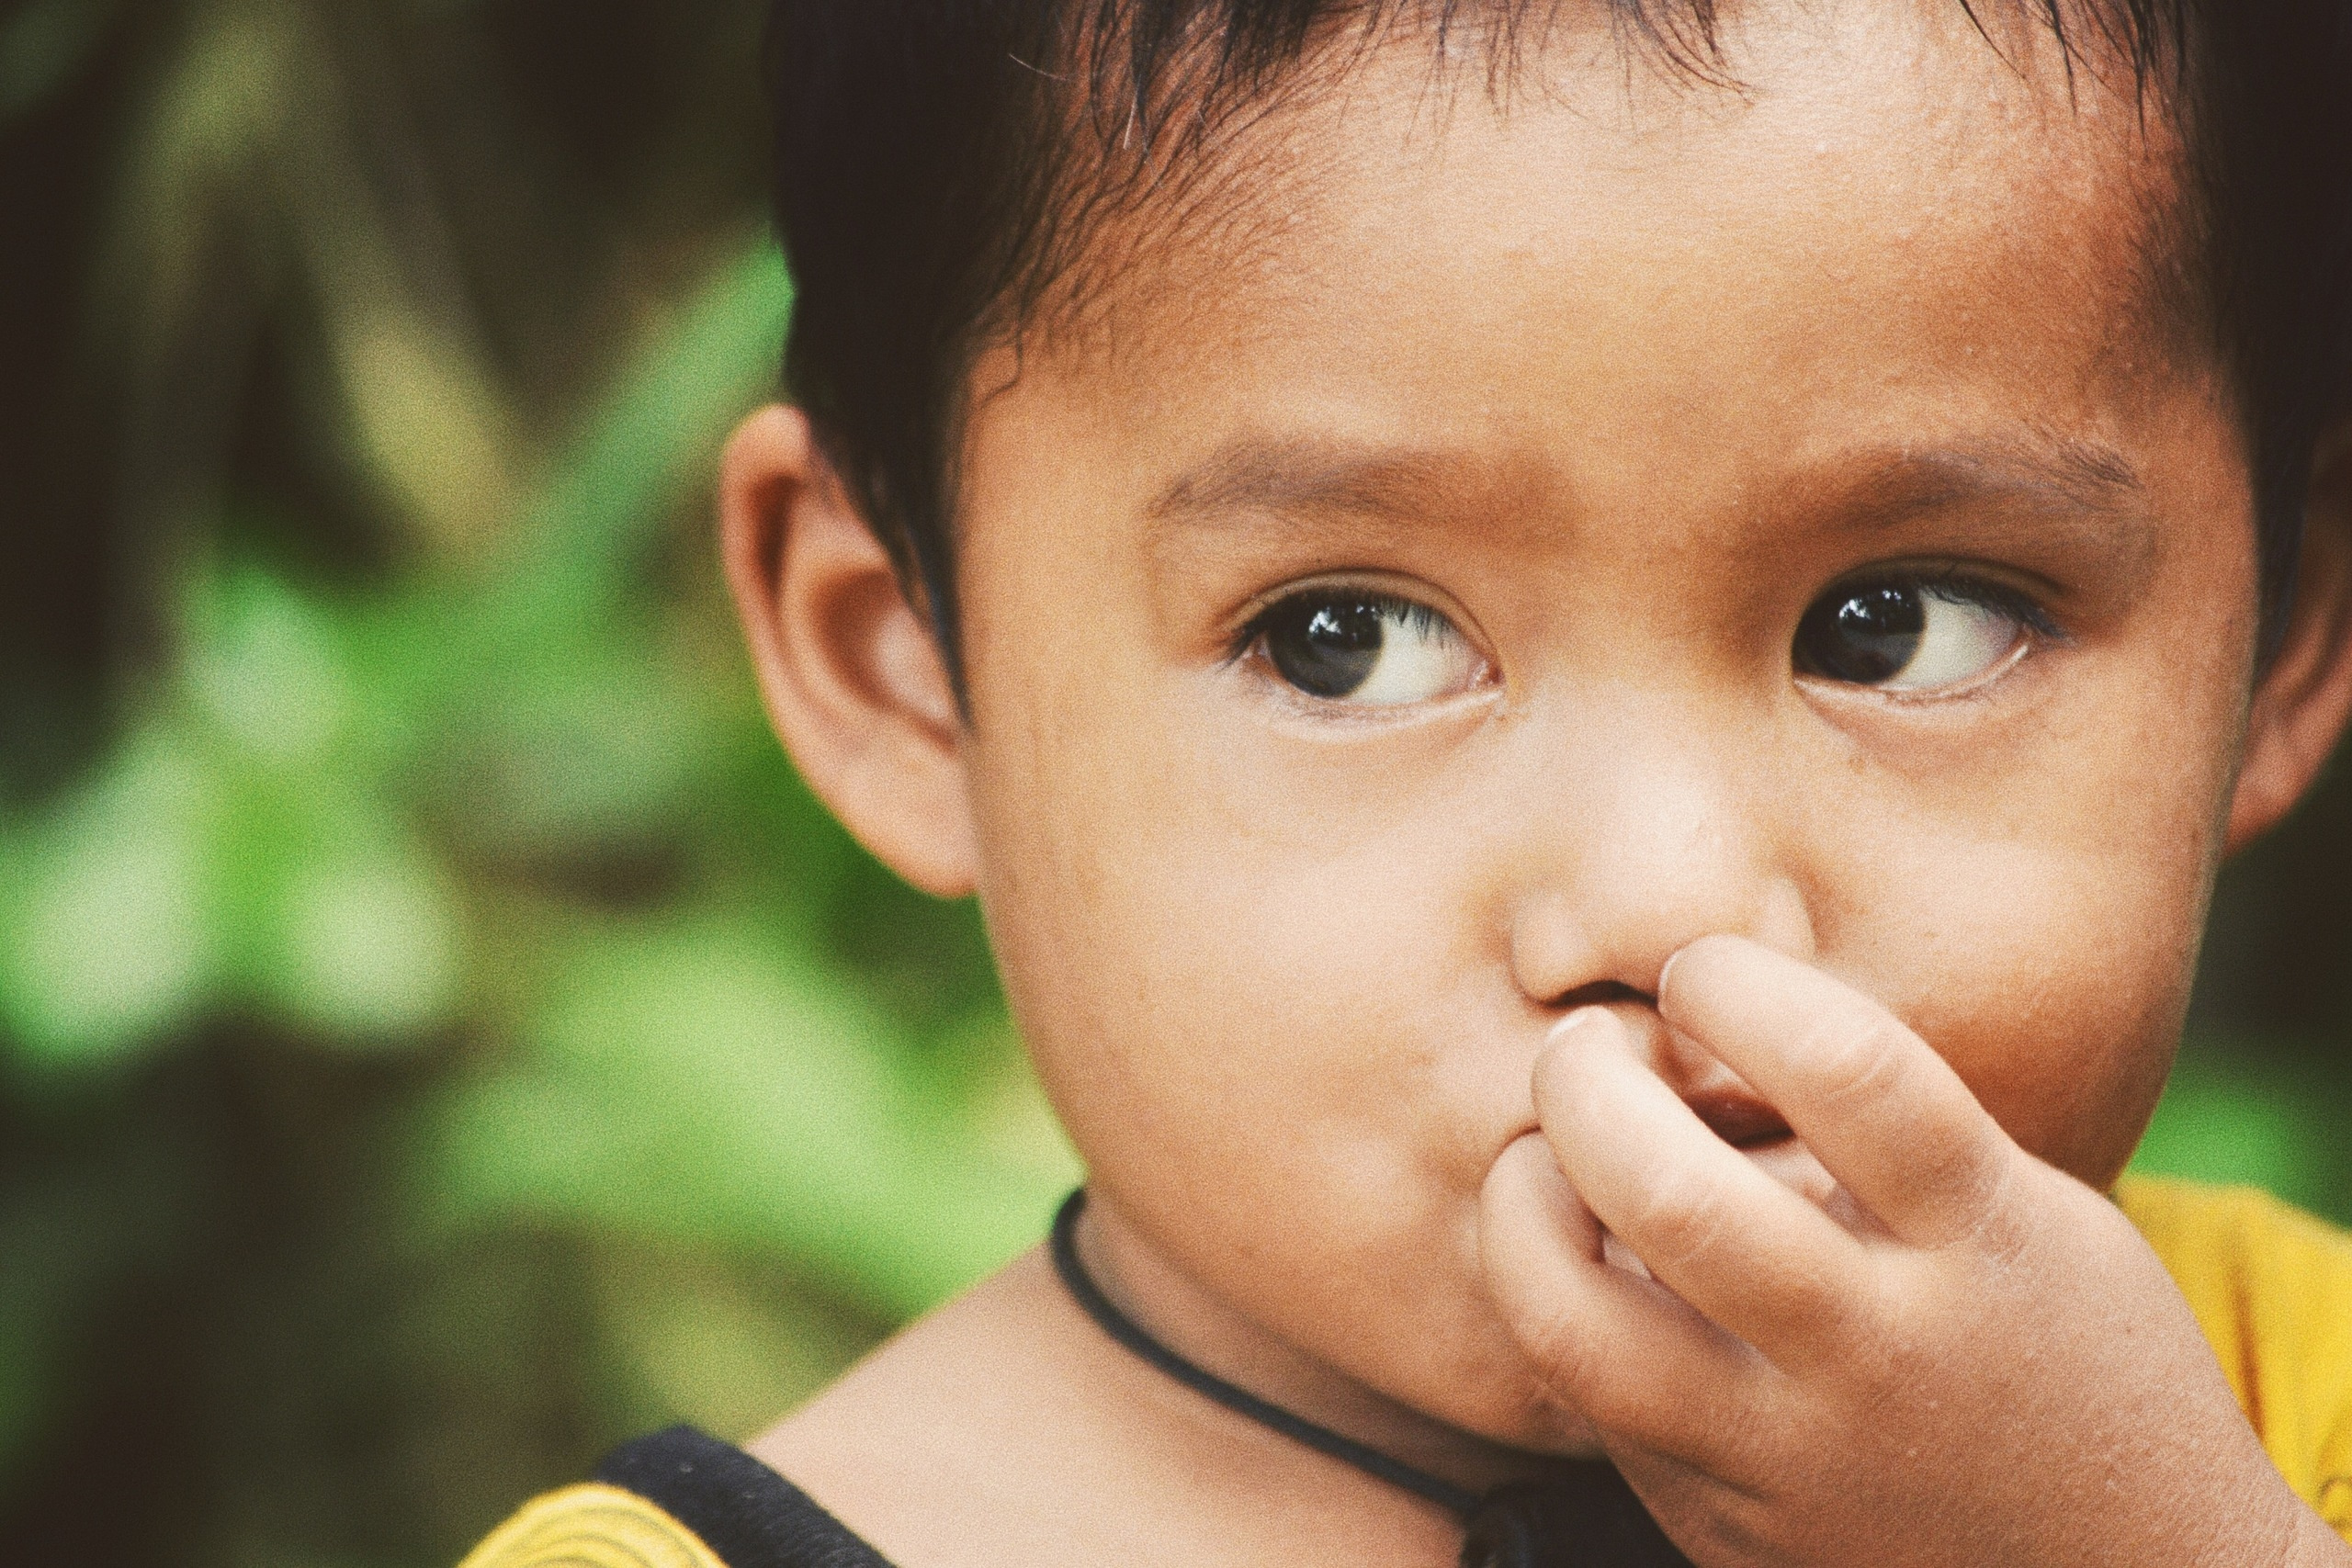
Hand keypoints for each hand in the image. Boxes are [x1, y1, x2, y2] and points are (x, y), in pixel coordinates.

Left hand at [1478, 934, 2347, 1567]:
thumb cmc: (2057, 1346)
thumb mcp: (2030, 1213)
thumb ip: (1887, 1130)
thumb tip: (1699, 1028)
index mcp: (1982, 1240)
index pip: (1844, 1071)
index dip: (1736, 984)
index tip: (1699, 972)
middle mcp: (1878, 1354)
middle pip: (1673, 1198)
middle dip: (1584, 1085)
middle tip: (1582, 1047)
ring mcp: (1787, 1456)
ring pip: (1574, 1325)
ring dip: (1521, 1205)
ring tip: (1540, 1157)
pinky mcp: (1718, 1528)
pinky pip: (1588, 1399)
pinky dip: (1556, 1302)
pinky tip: (1578, 1255)